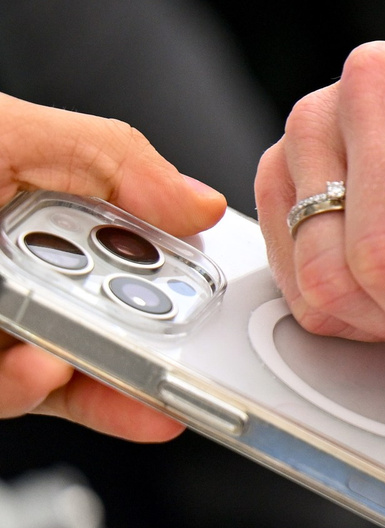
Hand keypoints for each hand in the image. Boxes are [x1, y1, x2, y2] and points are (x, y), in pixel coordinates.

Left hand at [0, 93, 226, 438]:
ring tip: (48, 365)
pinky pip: (3, 394)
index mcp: (38, 210)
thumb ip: (108, 158)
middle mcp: (13, 278)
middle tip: (159, 356)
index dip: (184, 285)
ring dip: (69, 382)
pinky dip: (18, 390)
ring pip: (48, 379)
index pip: (134, 254)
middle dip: (136, 348)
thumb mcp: (4, 134)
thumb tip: (199, 203)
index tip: (221, 310)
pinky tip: (21, 373)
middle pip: (102, 327)